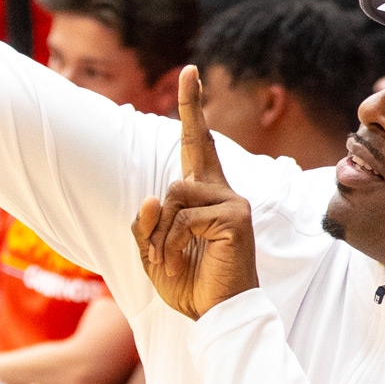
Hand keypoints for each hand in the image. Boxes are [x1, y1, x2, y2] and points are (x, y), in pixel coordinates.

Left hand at [134, 66, 258, 319]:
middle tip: (190, 69)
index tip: (191, 72)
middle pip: (196, 145)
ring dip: (160, 231)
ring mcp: (232, 201)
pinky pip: (183, 218)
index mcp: (204, 197)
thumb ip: (148, 225)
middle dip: (191, 105)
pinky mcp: (236, 216)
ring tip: (169, 259)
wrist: (218, 315)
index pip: (196, 146)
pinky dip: (171, 244)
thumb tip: (152, 196)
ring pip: (173, 193)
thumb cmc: (191, 285)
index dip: (192, 110)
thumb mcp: (154, 254)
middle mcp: (222, 192)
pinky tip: (182, 261)